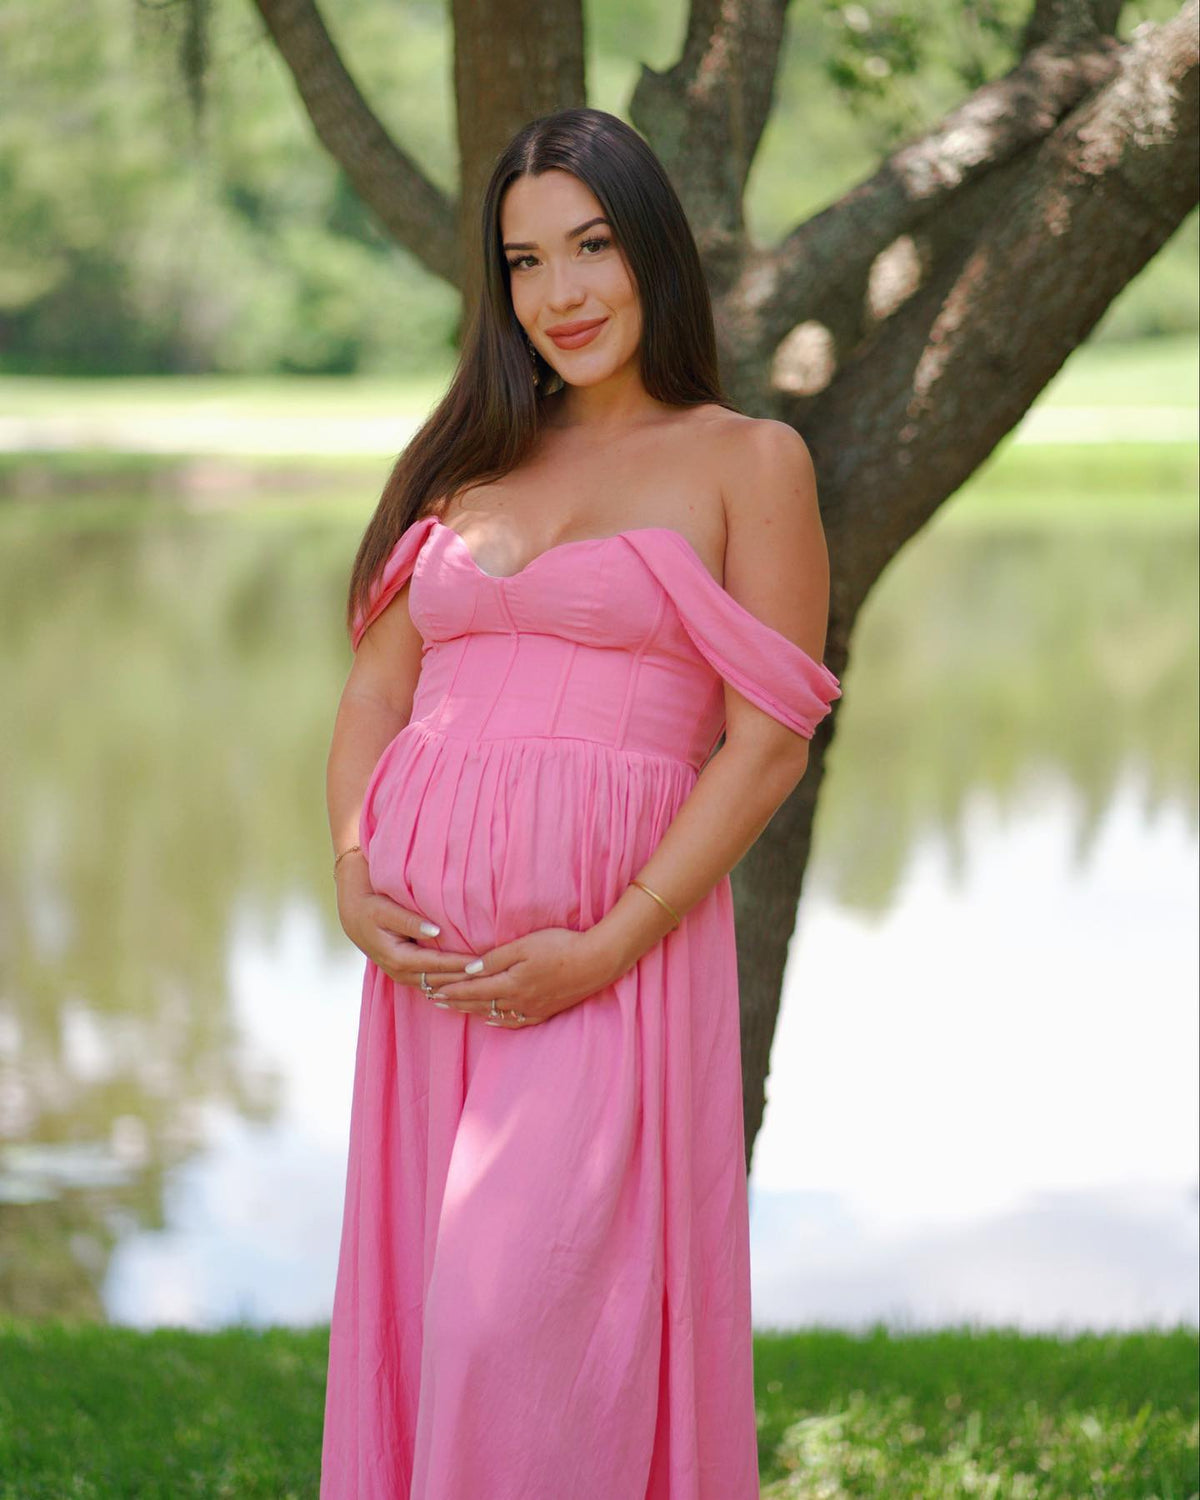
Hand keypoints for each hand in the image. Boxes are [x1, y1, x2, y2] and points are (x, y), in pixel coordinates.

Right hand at [336, 856, 476, 989]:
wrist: (353, 914)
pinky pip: (434, 983)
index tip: (482, 962)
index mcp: (398, 958)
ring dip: (460, 985)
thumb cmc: (369, 908)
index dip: (460, 965)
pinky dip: (452, 984)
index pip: (437, 965)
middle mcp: (402, 973)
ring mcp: (405, 976)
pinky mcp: (409, 973)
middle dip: (465, 980)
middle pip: (441, 981)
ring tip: (485, 981)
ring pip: (439, 986)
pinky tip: (470, 982)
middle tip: (492, 975)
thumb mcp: (385, 910)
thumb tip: (436, 931)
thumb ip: (410, 921)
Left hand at [428, 926, 615, 1027]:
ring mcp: (533, 1009)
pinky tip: (492, 1020)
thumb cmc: (560, 946)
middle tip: (435, 1001)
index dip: (452, 990)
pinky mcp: (546, 1011)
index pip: (473, 989)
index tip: (434, 990)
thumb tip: (469, 969)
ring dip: (473, 1011)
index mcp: (511, 984)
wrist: (597, 962)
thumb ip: (496, 958)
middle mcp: (519, 1001)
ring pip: (495, 1014)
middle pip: (481, 1004)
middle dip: (456, 1002)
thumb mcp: (525, 945)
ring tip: (456, 1009)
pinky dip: (499, 1021)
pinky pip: (516, 1021)